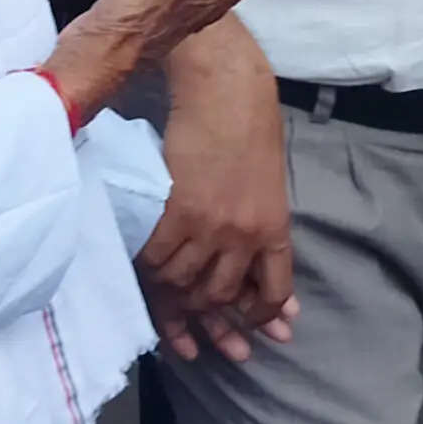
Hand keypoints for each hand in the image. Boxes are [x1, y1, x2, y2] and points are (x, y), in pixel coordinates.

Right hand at [133, 26, 294, 359]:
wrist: (226, 92)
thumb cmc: (250, 134)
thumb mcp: (270, 190)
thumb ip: (265, 237)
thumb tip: (277, 292)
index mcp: (275, 229)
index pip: (272, 292)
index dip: (259, 318)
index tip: (251, 331)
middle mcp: (244, 234)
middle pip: (221, 295)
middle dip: (209, 317)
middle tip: (201, 330)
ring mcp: (209, 224)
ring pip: (184, 282)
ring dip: (172, 294)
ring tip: (167, 294)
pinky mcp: (175, 210)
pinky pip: (156, 258)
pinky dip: (148, 270)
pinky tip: (145, 270)